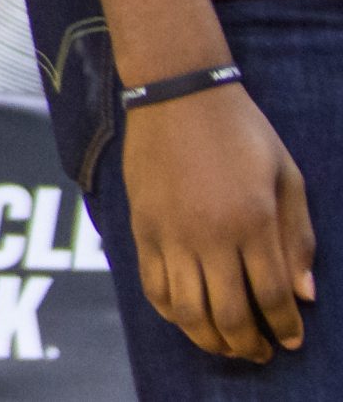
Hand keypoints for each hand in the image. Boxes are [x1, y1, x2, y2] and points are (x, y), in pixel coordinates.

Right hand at [123, 85, 314, 361]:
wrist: (176, 93)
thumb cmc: (241, 130)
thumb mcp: (287, 176)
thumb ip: (300, 237)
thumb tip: (304, 294)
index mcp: (253, 221)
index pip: (271, 296)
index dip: (285, 327)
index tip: (291, 341)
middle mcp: (209, 234)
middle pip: (228, 314)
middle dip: (248, 345)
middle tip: (259, 352)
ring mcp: (170, 233)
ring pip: (187, 310)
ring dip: (209, 338)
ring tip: (225, 344)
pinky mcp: (143, 228)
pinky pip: (153, 286)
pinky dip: (171, 312)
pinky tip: (188, 315)